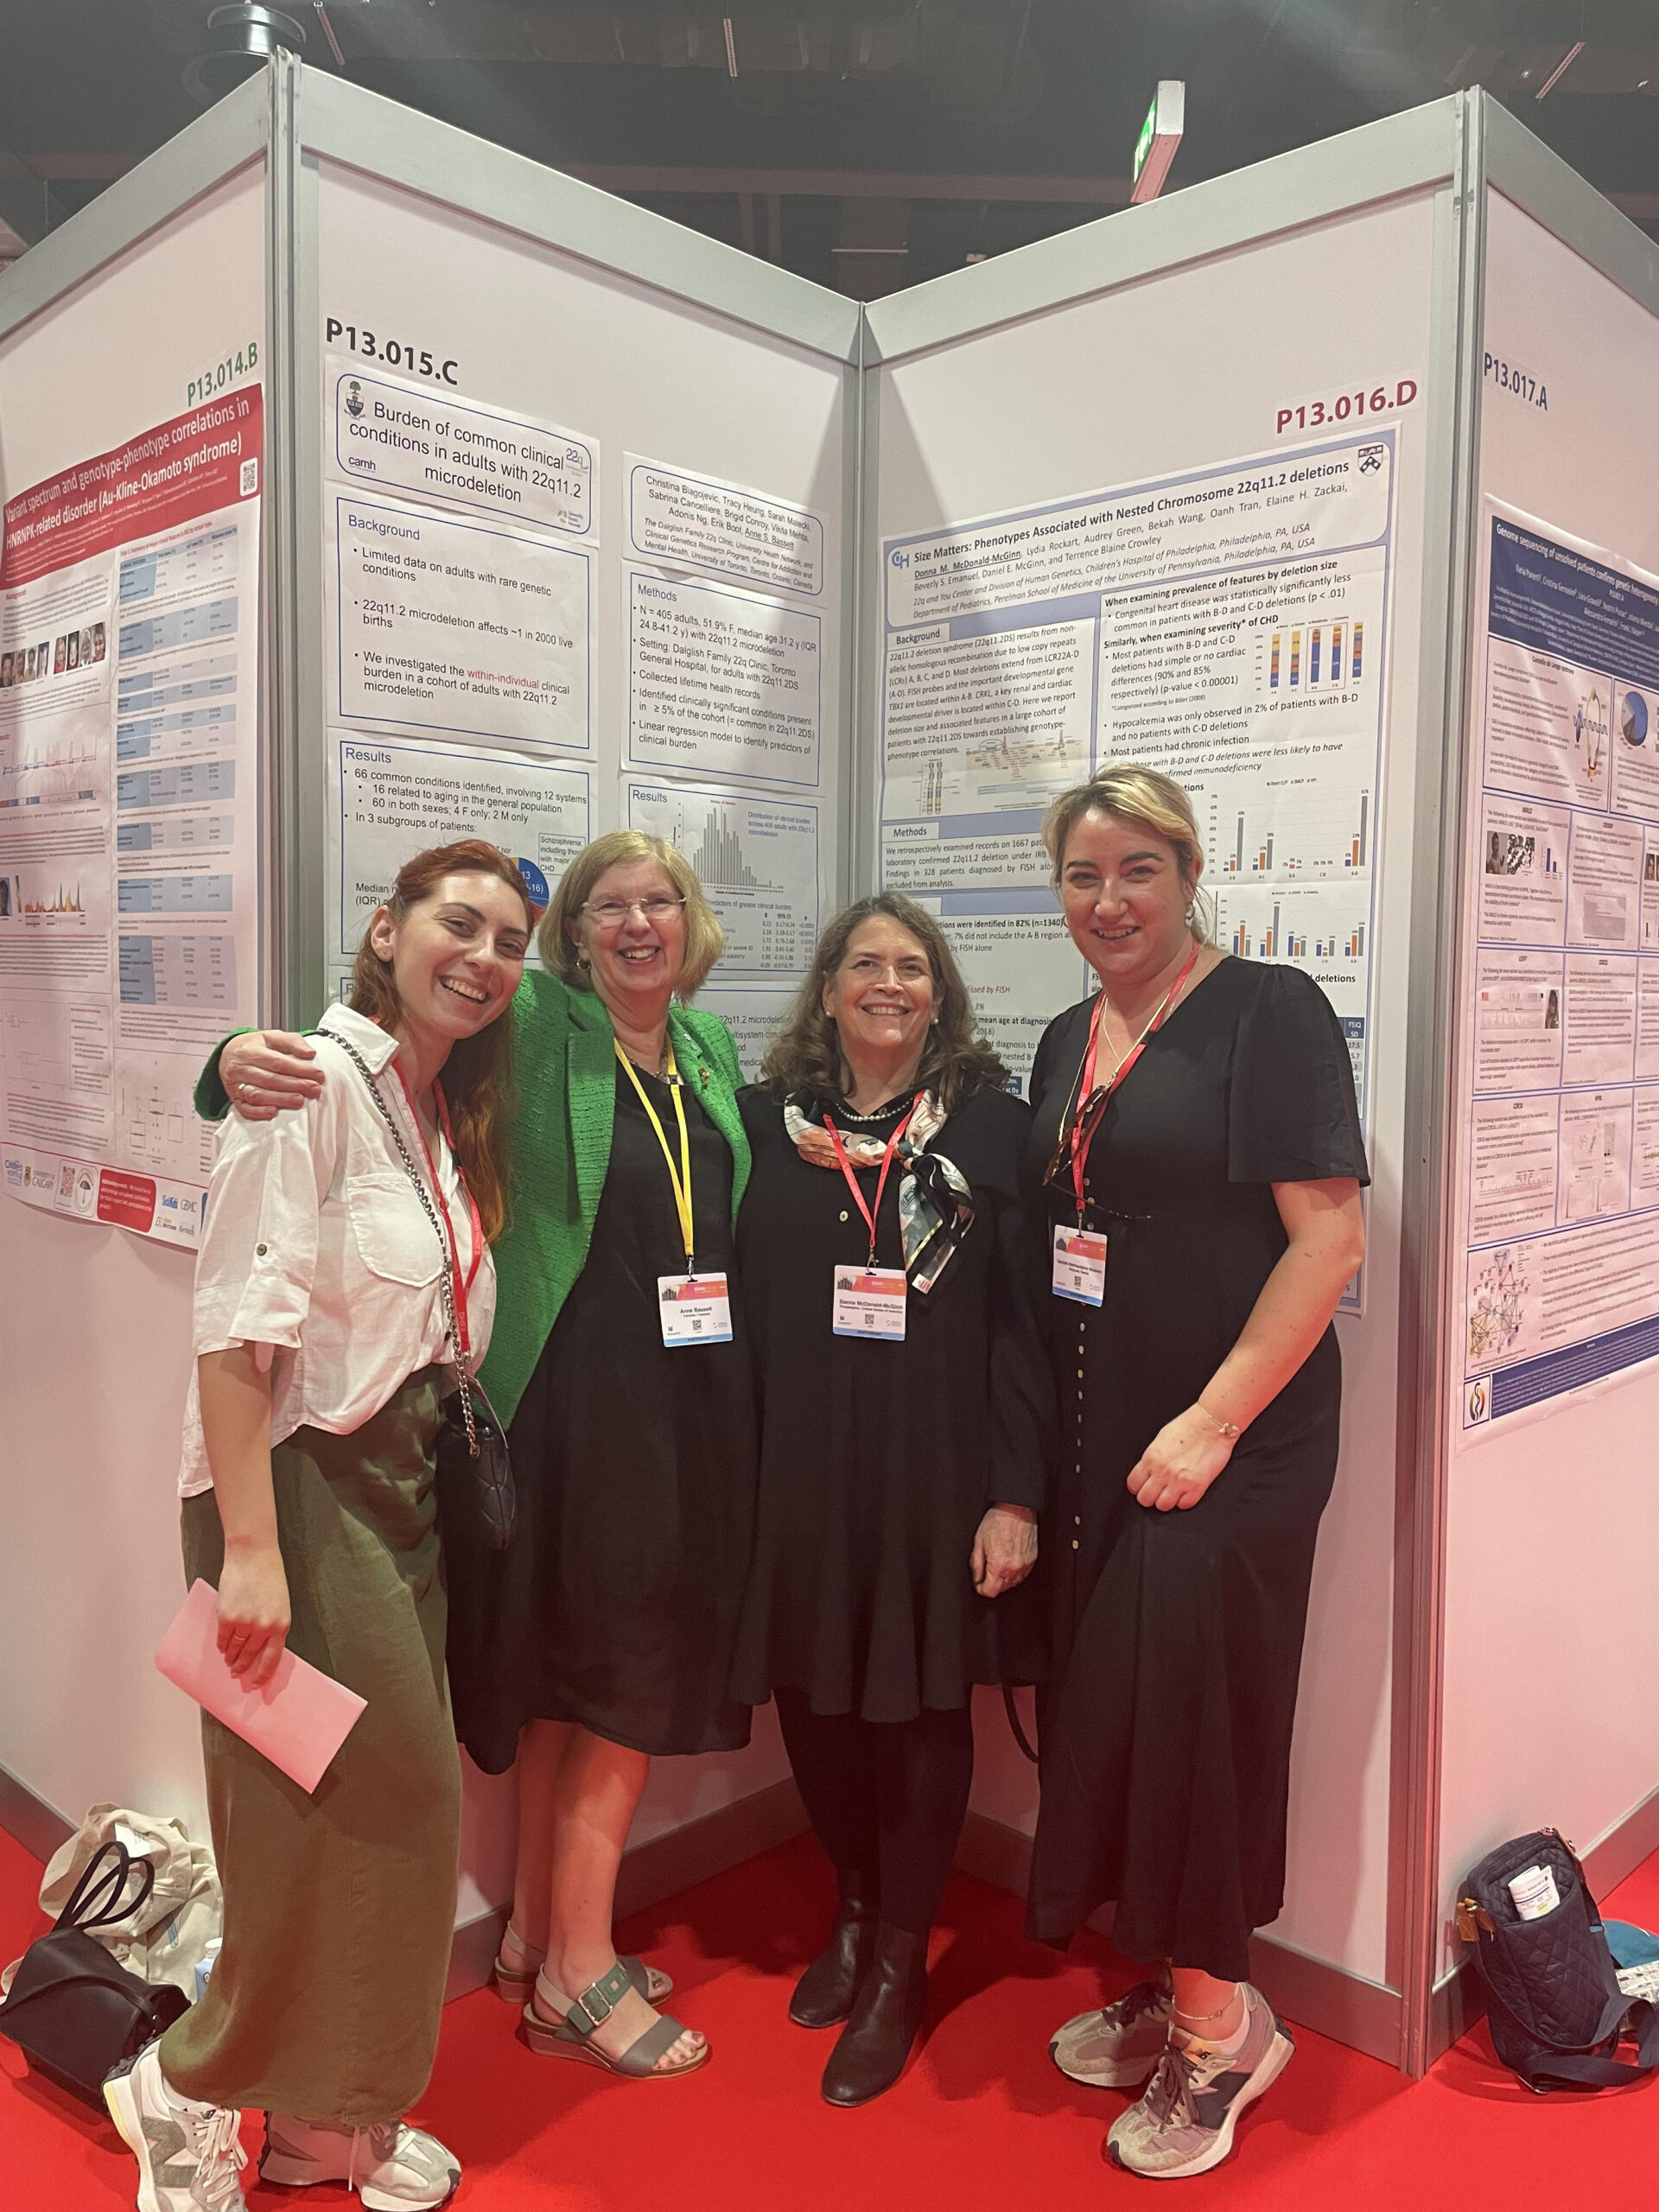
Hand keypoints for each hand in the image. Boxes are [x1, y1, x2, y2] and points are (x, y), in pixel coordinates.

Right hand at [216, 1545, 290, 1686]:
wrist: (253, 1555)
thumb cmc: (269, 1576)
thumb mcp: (279, 1604)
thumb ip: (271, 1626)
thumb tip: (260, 1648)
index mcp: (281, 1625)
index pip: (272, 1659)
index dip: (262, 1674)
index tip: (255, 1683)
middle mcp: (264, 1628)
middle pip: (250, 1656)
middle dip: (242, 1667)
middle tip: (236, 1673)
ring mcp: (244, 1624)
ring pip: (234, 1649)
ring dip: (231, 1657)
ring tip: (229, 1661)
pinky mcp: (227, 1617)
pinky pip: (223, 1638)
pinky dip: (222, 1644)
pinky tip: (222, 1647)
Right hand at [222, 1029, 320, 1121]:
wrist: (227, 1053)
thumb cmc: (254, 1046)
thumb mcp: (272, 1036)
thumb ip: (292, 1041)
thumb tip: (310, 1052)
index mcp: (251, 1050)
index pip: (278, 1062)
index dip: (299, 1069)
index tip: (318, 1075)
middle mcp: (241, 1067)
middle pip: (270, 1079)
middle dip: (295, 1085)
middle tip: (314, 1089)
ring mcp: (235, 1084)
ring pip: (257, 1094)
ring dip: (280, 1099)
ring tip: (300, 1100)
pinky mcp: (234, 1098)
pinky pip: (245, 1108)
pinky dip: (259, 1112)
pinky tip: (274, 1112)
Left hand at [971, 1504, 1037, 1597]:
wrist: (1016, 1510)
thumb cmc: (998, 1521)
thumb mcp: (978, 1541)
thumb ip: (976, 1564)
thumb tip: (976, 1578)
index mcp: (998, 1564)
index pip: (990, 1591)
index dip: (981, 1589)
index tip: (979, 1584)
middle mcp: (1013, 1568)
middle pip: (1001, 1589)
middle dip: (992, 1584)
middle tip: (986, 1572)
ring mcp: (1024, 1565)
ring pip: (1013, 1584)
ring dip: (1004, 1579)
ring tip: (998, 1564)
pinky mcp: (1032, 1560)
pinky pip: (1022, 1575)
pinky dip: (1014, 1573)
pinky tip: (1009, 1562)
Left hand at [1126, 1407, 1235, 1512]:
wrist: (1210, 1425)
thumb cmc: (1188, 1428)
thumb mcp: (1160, 1440)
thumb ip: (1152, 1458)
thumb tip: (1148, 1471)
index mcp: (1151, 1458)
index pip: (1133, 1484)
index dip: (1137, 1488)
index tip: (1142, 1487)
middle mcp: (1163, 1472)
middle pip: (1145, 1499)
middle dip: (1149, 1497)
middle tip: (1157, 1492)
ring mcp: (1180, 1481)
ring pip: (1163, 1506)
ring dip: (1167, 1501)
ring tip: (1172, 1493)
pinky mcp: (1197, 1486)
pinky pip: (1185, 1505)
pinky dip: (1185, 1501)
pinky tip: (1186, 1492)